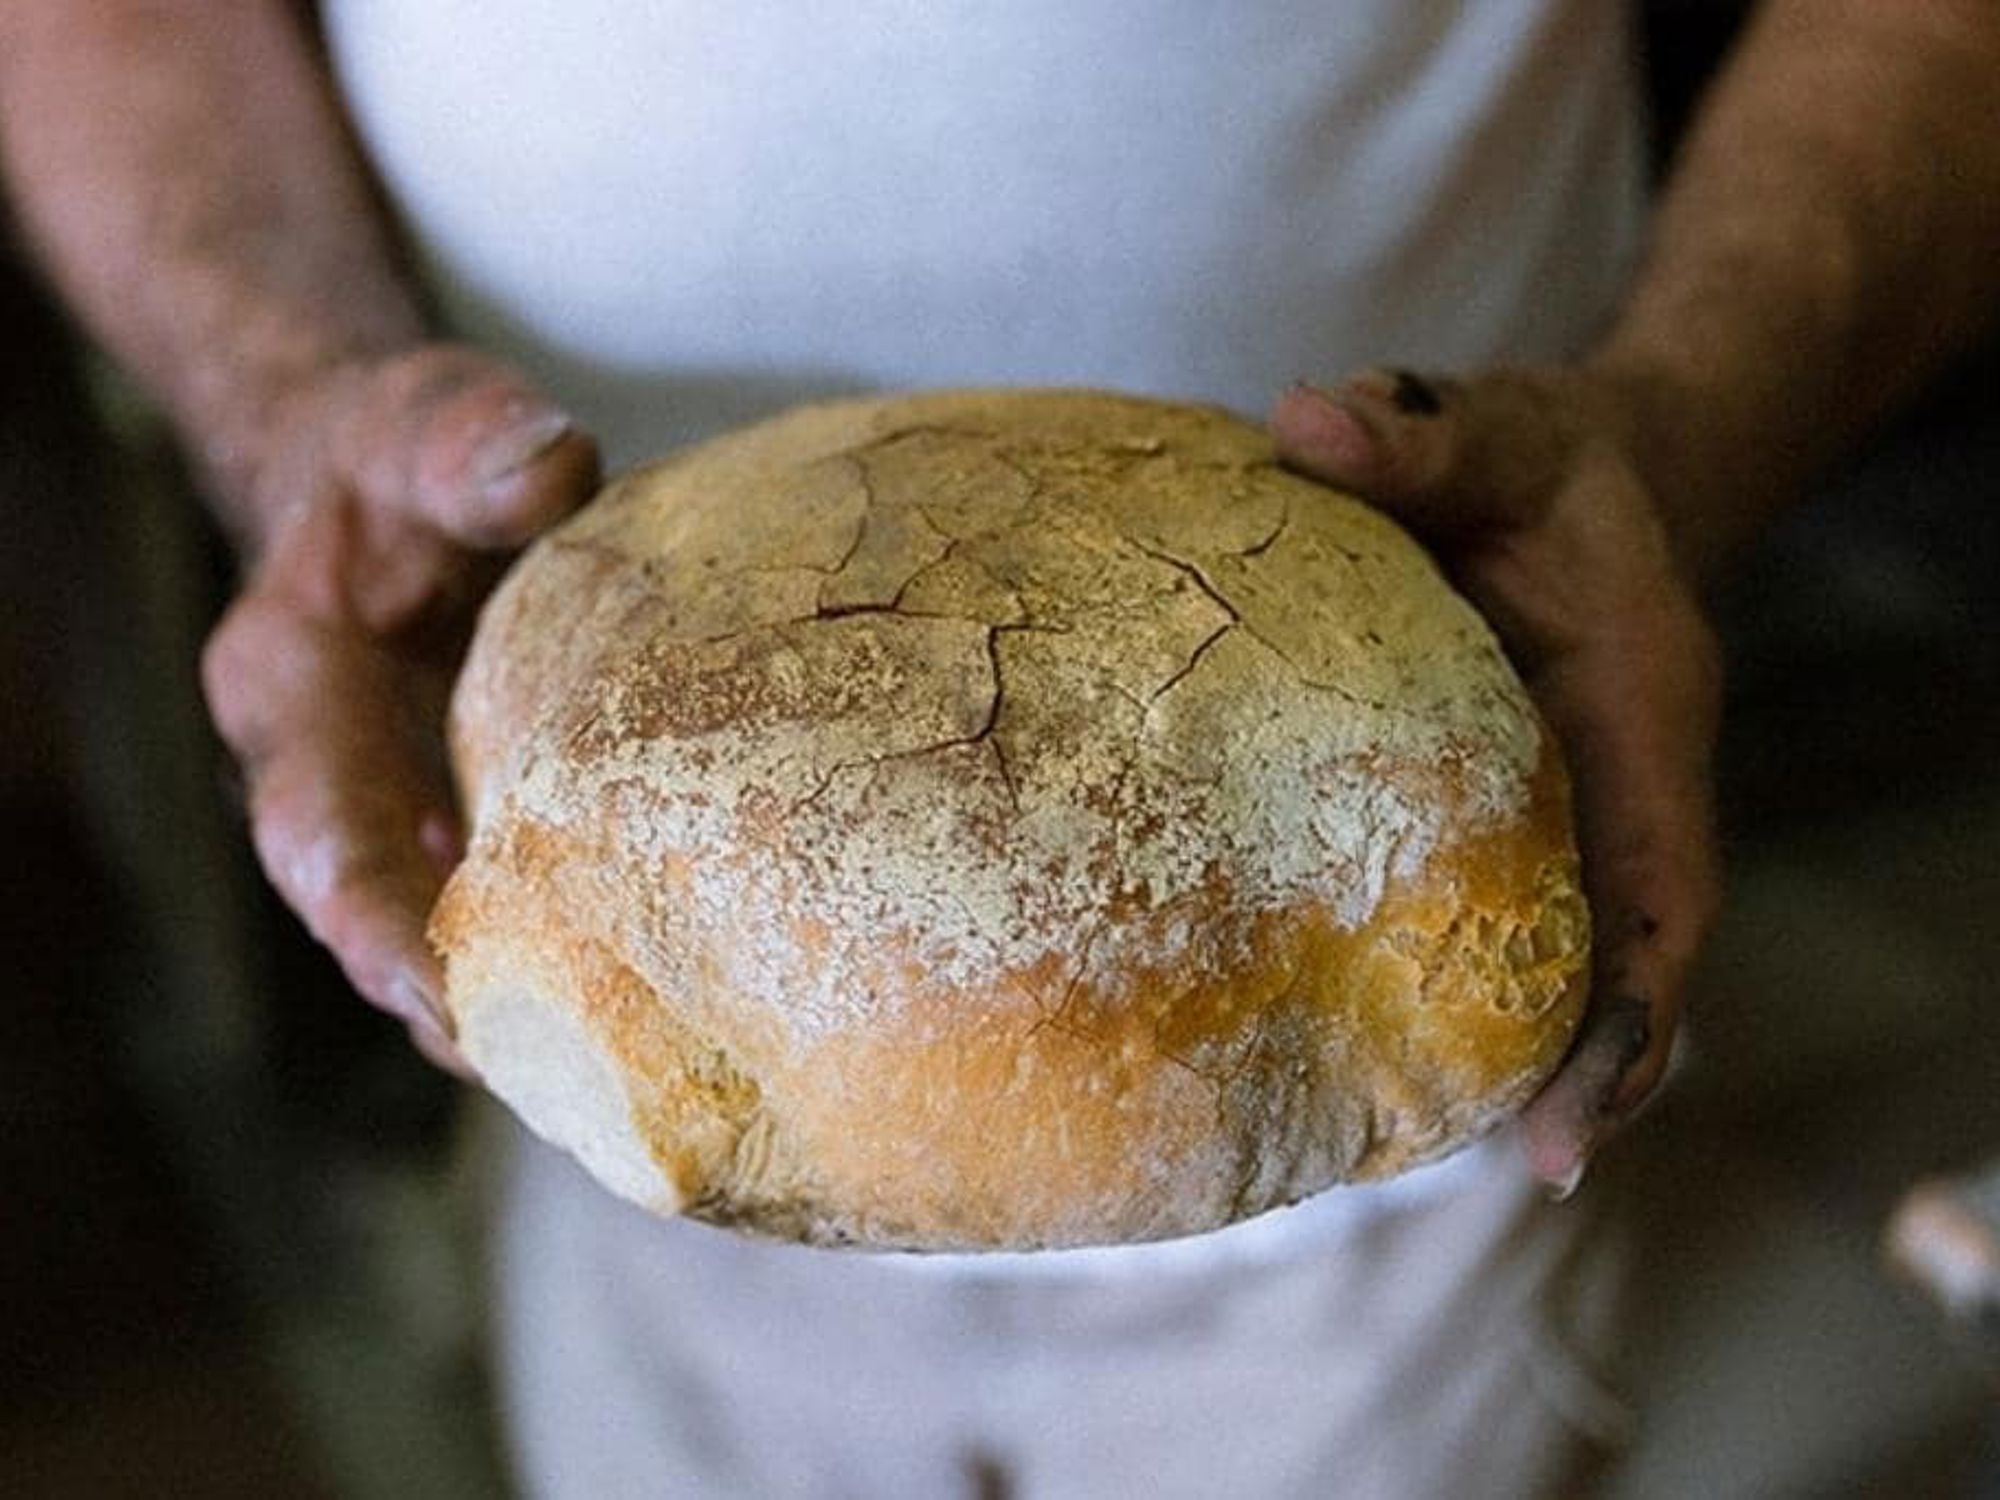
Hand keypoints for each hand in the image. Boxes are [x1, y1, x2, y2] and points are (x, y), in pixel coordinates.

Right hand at [200, 346, 599, 1072]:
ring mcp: (408, 807)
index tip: (442, 997)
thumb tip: (547, 468)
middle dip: (459, 1006)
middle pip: (384, 921)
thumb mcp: (424, 421)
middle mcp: (337, 775)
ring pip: (451, 928)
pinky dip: (571, 946)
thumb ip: (465, 443)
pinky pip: (514, 896)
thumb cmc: (400, 452)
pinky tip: (658, 991)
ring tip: (625, 1072)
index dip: (376, 923)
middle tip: (561, 1079)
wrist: (392, 478)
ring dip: (524, 1002)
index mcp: (292, 689)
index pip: (319, 831)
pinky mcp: (475, 815)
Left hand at [1271, 368, 1722, 1194]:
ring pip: (1566, 946)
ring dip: (1528, 1044)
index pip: (1660, 882)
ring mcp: (1572, 801)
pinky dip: (1468, 979)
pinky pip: (1503, 906)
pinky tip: (1389, 1037)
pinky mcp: (1519, 803)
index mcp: (1639, 709)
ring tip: (1436, 1142)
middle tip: (1522, 1166)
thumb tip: (1302, 424)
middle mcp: (1618, 777)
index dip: (1631, 1004)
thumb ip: (1417, 435)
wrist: (1585, 470)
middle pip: (1622, 950)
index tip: (1577, 1122)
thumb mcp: (1495, 431)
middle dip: (1589, 1062)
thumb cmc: (1544, 461)